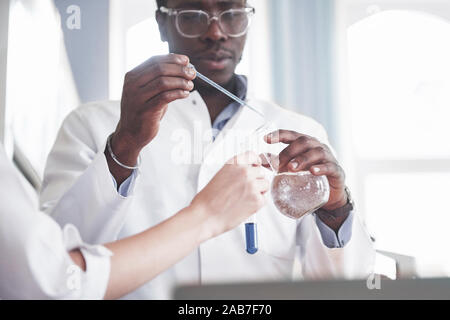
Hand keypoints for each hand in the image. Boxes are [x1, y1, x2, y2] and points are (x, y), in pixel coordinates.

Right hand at [105, 54, 195, 182]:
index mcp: (132, 76)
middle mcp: (132, 85)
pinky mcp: (145, 110)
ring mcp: (137, 98)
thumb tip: (184, 67)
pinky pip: (165, 97)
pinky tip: (185, 95)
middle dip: (179, 69)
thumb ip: (160, 79)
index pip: (154, 60)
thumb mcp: (148, 91)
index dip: (172, 59)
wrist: (131, 134)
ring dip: (181, 82)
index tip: (186, 61)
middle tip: (192, 73)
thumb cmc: (143, 111)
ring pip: (163, 82)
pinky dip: (178, 93)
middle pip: (160, 69)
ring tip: (190, 85)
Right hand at [191, 152, 268, 240]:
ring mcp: (252, 185)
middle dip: (255, 181)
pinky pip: (264, 199)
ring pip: (265, 184)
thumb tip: (248, 171)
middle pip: (260, 172)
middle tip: (244, 190)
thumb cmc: (209, 199)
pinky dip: (257, 204)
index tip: (256, 166)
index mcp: (234, 163)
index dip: (255, 162)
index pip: (252, 156)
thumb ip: (236, 171)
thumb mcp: (221, 175)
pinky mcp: (257, 199)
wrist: (206, 215)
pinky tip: (244, 206)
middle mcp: (245, 172)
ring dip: (258, 191)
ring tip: (244, 198)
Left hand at [265, 130, 346, 211]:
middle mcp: (317, 147)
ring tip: (291, 168)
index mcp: (305, 144)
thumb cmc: (309, 176)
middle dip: (289, 152)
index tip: (266, 139)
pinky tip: (313, 171)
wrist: (330, 194)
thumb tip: (260, 159)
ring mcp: (328, 157)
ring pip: (317, 152)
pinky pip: (330, 166)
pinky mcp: (337, 171)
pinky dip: (321, 168)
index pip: (292, 135)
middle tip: (278, 165)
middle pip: (303, 142)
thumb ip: (277, 163)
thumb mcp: (292, 168)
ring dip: (302, 159)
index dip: (279, 135)